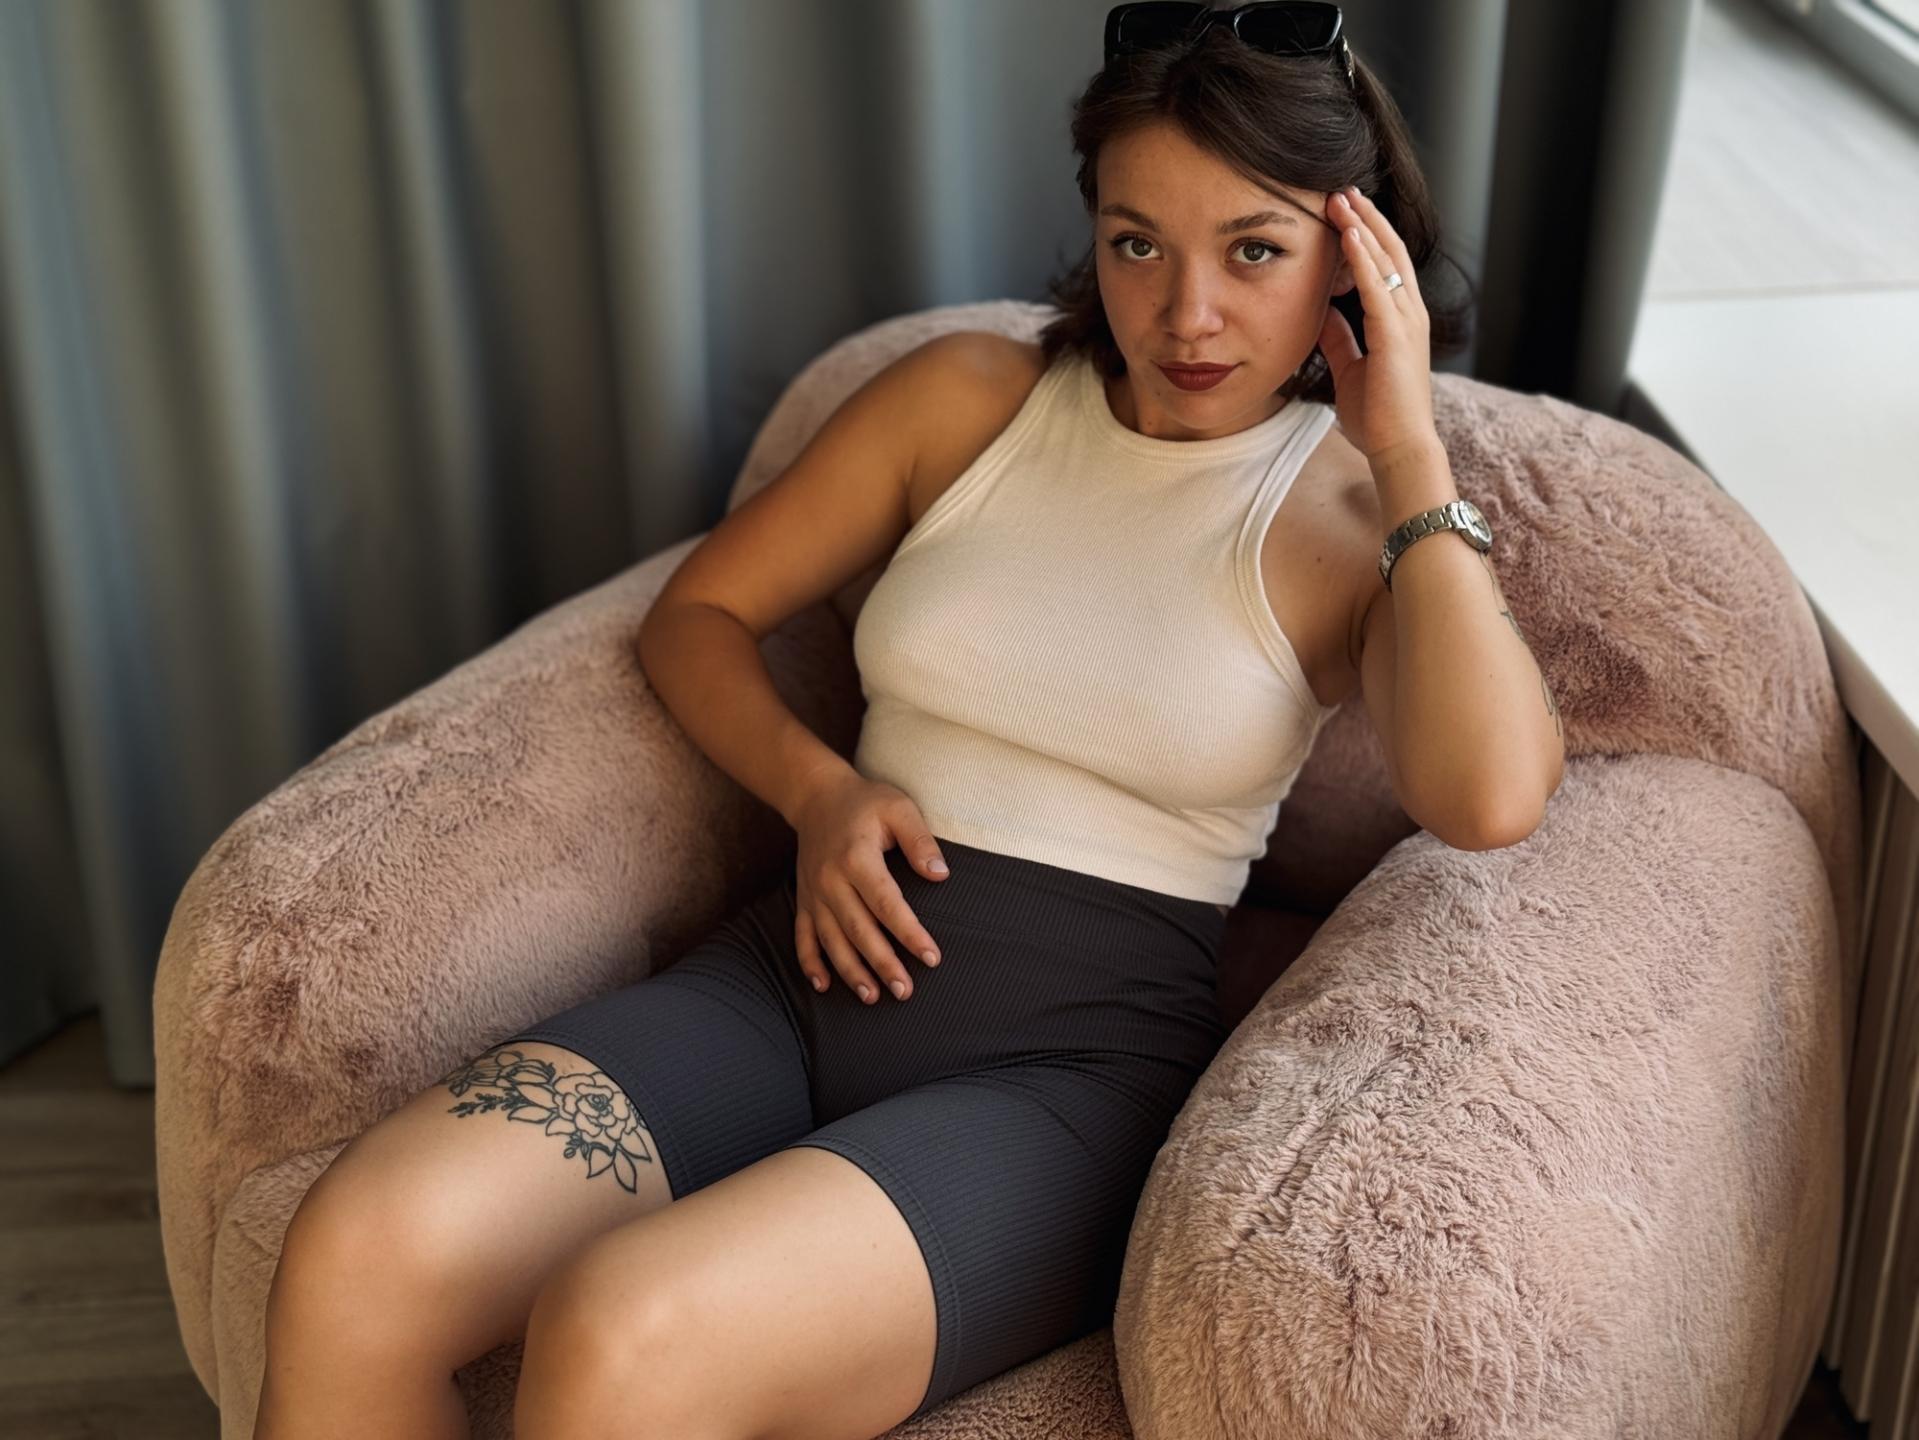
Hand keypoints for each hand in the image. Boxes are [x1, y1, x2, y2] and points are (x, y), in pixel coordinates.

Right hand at [789, 773, 947, 1003]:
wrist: (816, 797)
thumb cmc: (866, 803)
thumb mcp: (899, 807)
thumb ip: (920, 840)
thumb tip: (941, 875)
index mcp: (856, 857)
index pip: (886, 903)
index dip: (909, 932)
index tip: (931, 957)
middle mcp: (831, 880)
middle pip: (858, 929)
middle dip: (882, 963)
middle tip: (905, 991)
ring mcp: (814, 892)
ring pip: (831, 939)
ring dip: (850, 971)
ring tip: (872, 997)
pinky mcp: (804, 899)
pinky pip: (802, 936)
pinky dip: (809, 963)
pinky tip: (823, 987)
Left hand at [1316, 186, 1442, 469]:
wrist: (1398, 447)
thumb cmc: (1377, 415)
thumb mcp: (1351, 367)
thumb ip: (1340, 338)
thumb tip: (1322, 313)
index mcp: (1400, 320)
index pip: (1384, 265)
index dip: (1366, 235)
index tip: (1343, 211)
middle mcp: (1409, 313)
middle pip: (1388, 251)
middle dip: (1366, 217)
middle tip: (1342, 188)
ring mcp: (1407, 322)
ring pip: (1386, 259)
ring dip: (1363, 225)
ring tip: (1342, 196)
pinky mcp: (1396, 335)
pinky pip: (1377, 286)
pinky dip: (1363, 256)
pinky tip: (1348, 233)